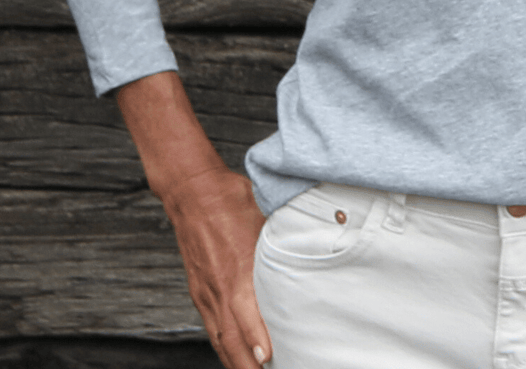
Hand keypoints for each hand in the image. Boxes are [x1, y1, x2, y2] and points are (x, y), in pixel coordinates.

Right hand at [160, 166, 271, 368]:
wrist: (191, 192)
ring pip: (219, 337)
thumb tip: (315, 236)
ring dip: (235, 361)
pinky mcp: (199, 291)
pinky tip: (234, 356)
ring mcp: (206, 291)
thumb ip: (285, 233)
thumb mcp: (265, 211)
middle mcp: (219, 286)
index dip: (256, 337)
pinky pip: (212, 326)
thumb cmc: (231, 198)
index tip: (268, 357)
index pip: (245, 312)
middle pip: (230, 337)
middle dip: (246, 364)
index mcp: (237, 267)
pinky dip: (223, 346)